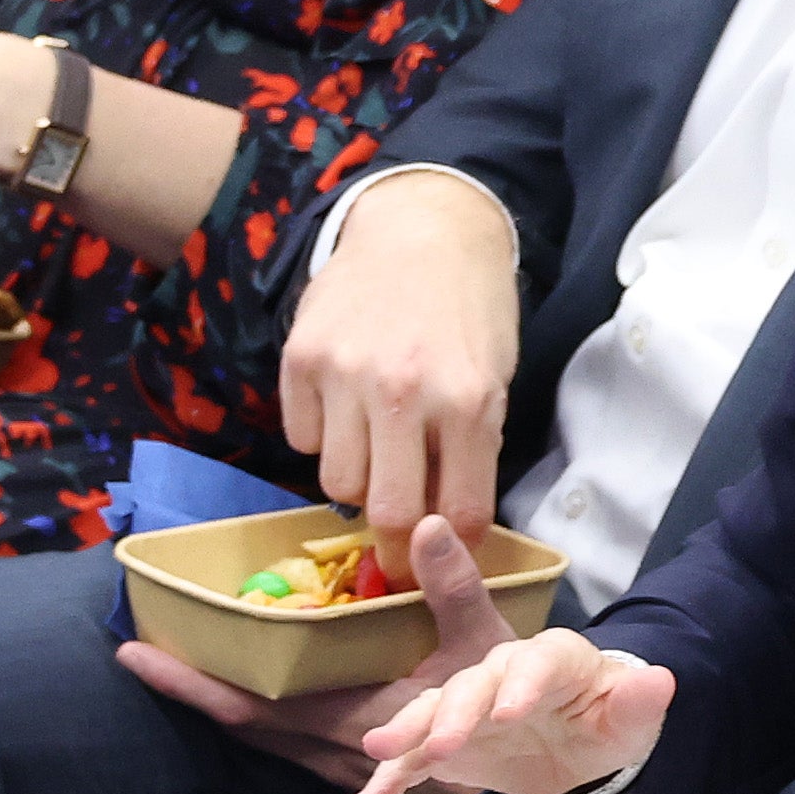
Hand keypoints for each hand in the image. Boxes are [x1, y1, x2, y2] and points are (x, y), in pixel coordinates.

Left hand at [120, 515, 530, 793]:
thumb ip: (452, 583)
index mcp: (352, 716)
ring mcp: (341, 758)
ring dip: (218, 702)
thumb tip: (424, 522)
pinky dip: (254, 711)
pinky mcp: (352, 757)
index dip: (193, 685)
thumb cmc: (508, 697)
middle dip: (190, 690)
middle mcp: (334, 745)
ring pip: (262, 734)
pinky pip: (286, 736)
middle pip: (241, 723)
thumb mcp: (486, 637)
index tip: (137, 656)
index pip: (251, 706)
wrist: (541, 754)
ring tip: (177, 663)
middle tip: (139, 651)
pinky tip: (241, 692)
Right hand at [282, 173, 520, 560]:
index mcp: (469, 401)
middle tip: (396, 537)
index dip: (449, 552)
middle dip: (396, 538)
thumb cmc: (468, 313)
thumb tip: (446, 534)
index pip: (459, 515)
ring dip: (358, 478)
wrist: (421, 229)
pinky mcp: (299, 358)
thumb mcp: (495, 381)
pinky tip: (346, 403)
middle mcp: (404, 390)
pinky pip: (302, 437)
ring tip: (376, 444)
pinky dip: (323, 435)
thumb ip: (472, 453)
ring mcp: (345, 373)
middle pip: (389, 513)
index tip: (436, 564)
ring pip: (337, 483)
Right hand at [346, 618, 672, 793]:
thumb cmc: (606, 719)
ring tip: (379, 751)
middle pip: (473, 685)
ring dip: (407, 731)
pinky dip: (387, 780)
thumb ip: (641, 701)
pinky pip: (413, 759)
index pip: (537, 663)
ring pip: (432, 712)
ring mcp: (468, 707)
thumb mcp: (631, 717)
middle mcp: (501, 674)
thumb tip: (661, 680)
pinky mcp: (446, 743)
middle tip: (442, 744)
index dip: (523, 684)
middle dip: (455, 712)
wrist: (577, 738)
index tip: (512, 713)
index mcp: (552, 660)